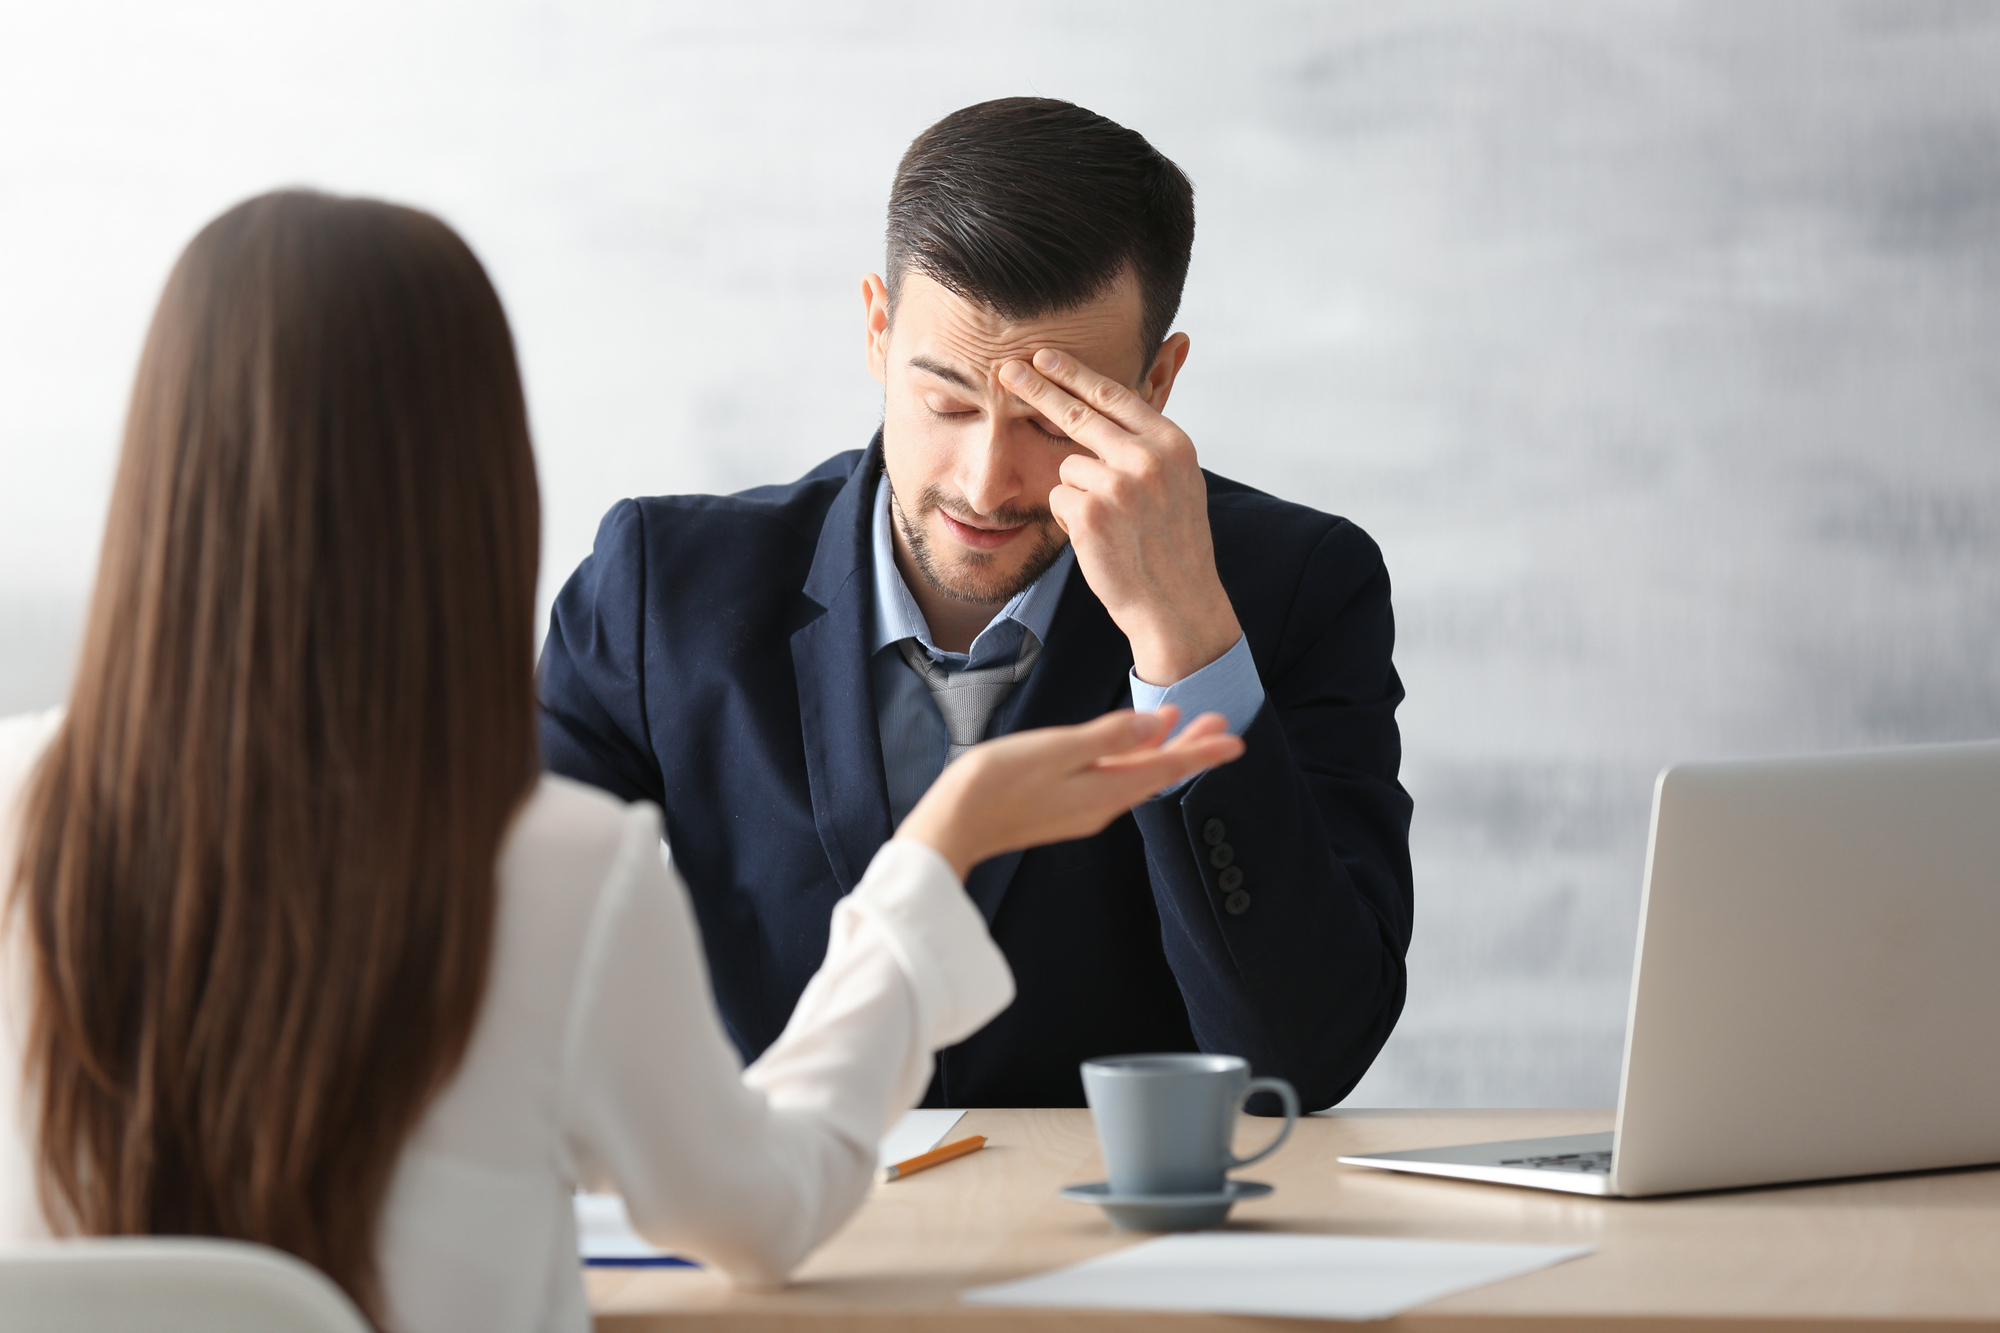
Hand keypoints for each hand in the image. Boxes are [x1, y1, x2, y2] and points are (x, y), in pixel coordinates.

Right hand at [897, 707, 1244, 879]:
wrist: (951, 826)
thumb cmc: (994, 784)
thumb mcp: (1055, 749)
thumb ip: (1106, 737)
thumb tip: (1152, 725)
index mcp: (1104, 791)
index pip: (1166, 768)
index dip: (1202, 752)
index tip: (1235, 739)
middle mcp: (1100, 805)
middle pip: (1156, 773)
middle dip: (1189, 747)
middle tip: (1219, 722)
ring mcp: (1080, 808)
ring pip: (1134, 774)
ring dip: (1160, 748)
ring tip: (1180, 721)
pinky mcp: (1061, 807)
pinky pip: (1110, 778)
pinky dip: (1129, 757)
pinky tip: (1127, 742)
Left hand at [998, 348, 1241, 684]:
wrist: (1178, 603)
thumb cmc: (1173, 547)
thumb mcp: (1178, 483)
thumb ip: (1148, 447)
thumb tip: (1106, 410)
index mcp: (1172, 444)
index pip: (1115, 396)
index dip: (1075, 375)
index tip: (1045, 357)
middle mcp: (1147, 457)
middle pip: (1079, 414)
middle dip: (1038, 390)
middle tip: (1006, 369)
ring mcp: (1118, 484)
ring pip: (1067, 467)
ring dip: (1076, 494)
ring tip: (1110, 525)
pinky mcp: (1090, 513)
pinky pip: (1058, 497)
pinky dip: (1069, 518)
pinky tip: (1098, 539)